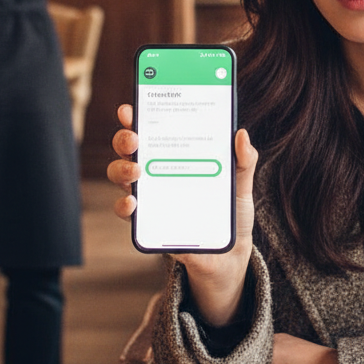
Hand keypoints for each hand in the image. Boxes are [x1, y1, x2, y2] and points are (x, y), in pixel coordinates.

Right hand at [107, 103, 257, 326]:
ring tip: (136, 171)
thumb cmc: (230, 213)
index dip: (136, 116)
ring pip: (120, 175)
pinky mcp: (148, 223)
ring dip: (121, 169)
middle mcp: (156, 172)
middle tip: (134, 138)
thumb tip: (241, 134)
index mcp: (176, 155)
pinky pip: (126, 212)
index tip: (130, 107)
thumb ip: (244, 161)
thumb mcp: (241, 185)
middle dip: (124, 138)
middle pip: (129, 149)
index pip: (152, 129)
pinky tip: (133, 202)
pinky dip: (124, 205)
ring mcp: (149, 196)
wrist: (229, 256)